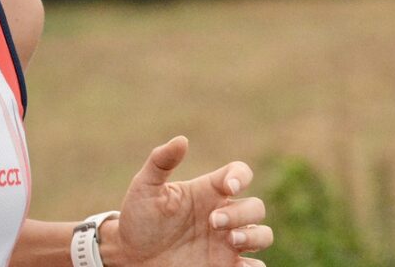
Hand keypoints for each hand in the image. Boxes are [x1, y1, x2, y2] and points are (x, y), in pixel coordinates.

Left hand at [109, 136, 272, 266]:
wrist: (132, 255)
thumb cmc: (139, 217)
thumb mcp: (145, 187)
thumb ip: (160, 162)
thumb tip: (182, 140)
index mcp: (207, 191)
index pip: (239, 174)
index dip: (241, 176)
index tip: (229, 186)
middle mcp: (222, 214)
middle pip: (256, 207)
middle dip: (241, 213)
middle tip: (213, 222)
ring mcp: (226, 242)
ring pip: (263, 234)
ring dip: (254, 237)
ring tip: (230, 241)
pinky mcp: (225, 265)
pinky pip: (256, 266)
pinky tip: (238, 266)